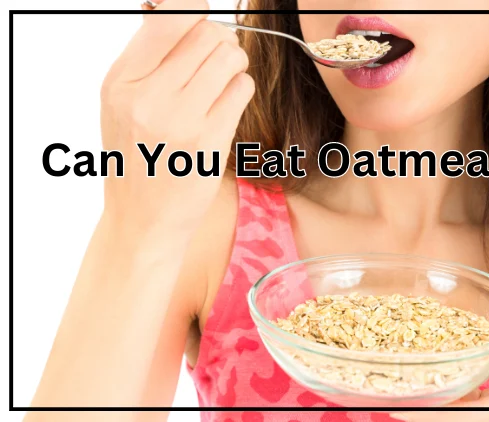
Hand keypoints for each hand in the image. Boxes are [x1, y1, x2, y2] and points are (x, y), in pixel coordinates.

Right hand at [100, 0, 253, 239]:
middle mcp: (147, 97)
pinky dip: (241, 89)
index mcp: (121, 81)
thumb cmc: (137, 156)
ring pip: (229, 57)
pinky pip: (242, 89)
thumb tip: (184, 12)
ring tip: (223, 80)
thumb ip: (148, 59)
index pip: (167, 20)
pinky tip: (227, 104)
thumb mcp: (122, 104)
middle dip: (220, 40)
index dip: (194, 11)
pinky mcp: (210, 140)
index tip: (202, 18)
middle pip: (206, 34)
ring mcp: (180, 120)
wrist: (143, 219)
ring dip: (235, 63)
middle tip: (217, 57)